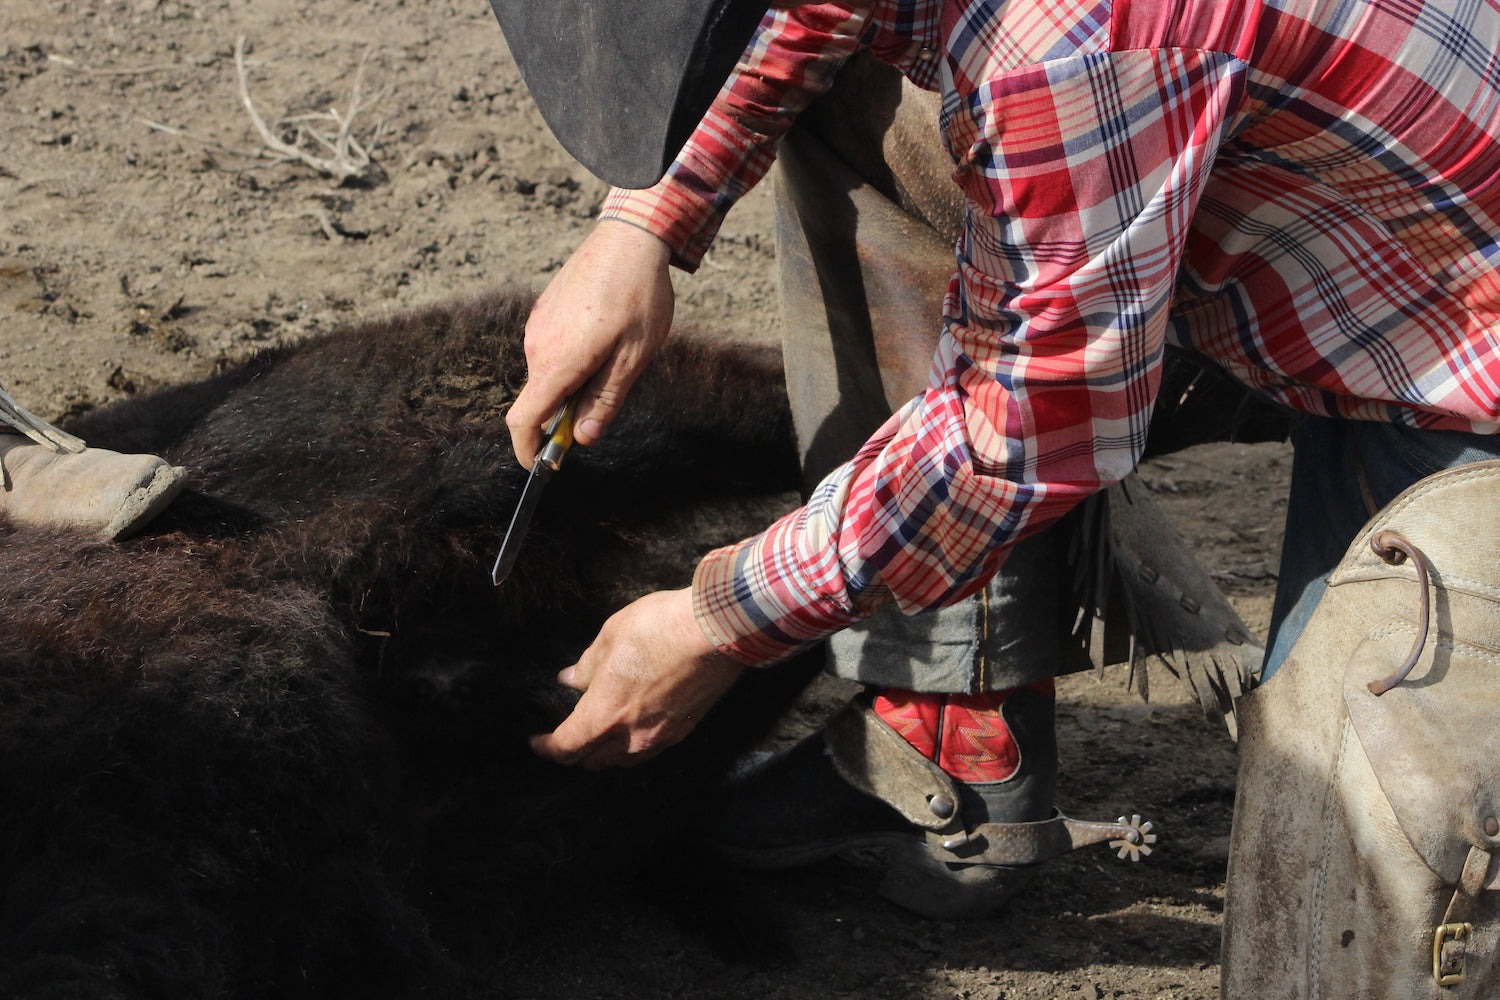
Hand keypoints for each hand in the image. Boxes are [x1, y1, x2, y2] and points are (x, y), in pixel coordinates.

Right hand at [507, 219, 674, 466]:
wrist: (629, 238)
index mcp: (557, 361)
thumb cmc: (637, 297)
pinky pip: (551, 350)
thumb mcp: (633, 358)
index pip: (523, 419)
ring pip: (548, 373)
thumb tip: (583, 439)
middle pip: (539, 399)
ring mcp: (537, 325)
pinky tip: (604, 337)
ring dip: (573, 382)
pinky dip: (571, 360)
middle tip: (610, 397)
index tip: (542, 466)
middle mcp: (537, 344)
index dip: (528, 449)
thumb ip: (605, 401)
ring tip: (616, 355)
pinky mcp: (543, 311)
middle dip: (565, 413)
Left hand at [530, 589, 744, 768]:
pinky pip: (650, 750)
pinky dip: (634, 746)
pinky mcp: (684, 730)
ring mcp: (660, 736)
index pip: (566, 747)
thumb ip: (586, 666)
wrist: (716, 630)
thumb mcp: (609, 636)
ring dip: (606, 753)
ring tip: (600, 735)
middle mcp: (630, 736)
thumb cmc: (659, 628)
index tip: (536, 741)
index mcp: (603, 714)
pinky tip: (635, 727)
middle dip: (575, 753)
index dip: (546, 748)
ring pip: (623, 761)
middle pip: (593, 761)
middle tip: (566, 736)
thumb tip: (570, 680)